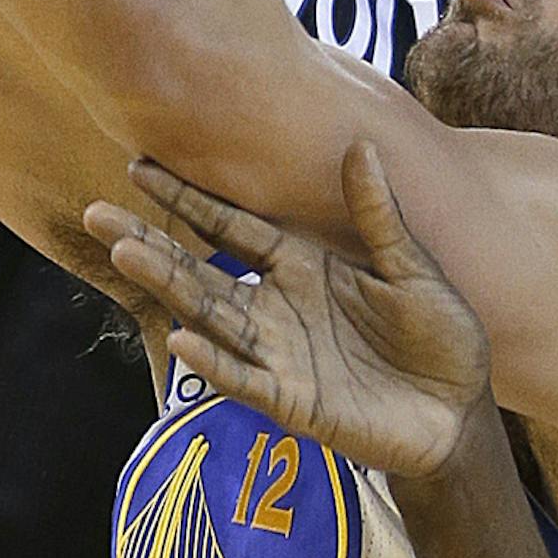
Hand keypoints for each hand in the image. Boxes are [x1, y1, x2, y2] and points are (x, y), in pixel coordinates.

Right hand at [84, 143, 491, 480]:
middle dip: (150, 242)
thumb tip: (360, 144)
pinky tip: (183, 337)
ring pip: (211, 317)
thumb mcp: (412, 268)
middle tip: (97, 214)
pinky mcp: (292, 402)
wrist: (460, 413)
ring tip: (125, 253)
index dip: (187, 201)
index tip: (140, 167)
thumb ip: (378, 215)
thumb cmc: (438, 336)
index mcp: (300, 267)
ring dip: (169, 287)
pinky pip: (246, 378)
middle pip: (201, 271)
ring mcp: (279, 356)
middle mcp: (276, 307)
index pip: (230, 228)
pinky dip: (216, 361)